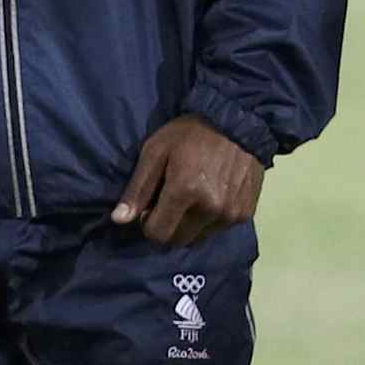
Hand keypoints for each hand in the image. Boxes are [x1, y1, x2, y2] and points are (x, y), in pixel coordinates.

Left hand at [109, 116, 264, 247]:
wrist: (239, 123)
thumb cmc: (190, 133)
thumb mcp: (155, 152)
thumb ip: (138, 189)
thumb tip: (118, 220)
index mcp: (184, 193)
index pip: (158, 235)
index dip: (148, 224)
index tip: (150, 207)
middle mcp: (210, 210)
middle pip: (178, 241)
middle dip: (167, 227)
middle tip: (169, 203)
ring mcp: (231, 214)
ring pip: (199, 238)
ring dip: (189, 226)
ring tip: (191, 199)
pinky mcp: (246, 214)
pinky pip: (218, 230)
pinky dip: (209, 221)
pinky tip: (210, 197)